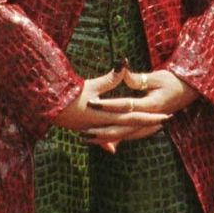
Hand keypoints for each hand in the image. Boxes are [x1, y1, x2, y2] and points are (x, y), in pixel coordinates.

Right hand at [50, 70, 170, 149]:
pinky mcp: (85, 130)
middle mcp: (102, 126)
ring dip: (134, 133)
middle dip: (147, 126)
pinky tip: (114, 149)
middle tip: (164, 123)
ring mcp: (93, 130)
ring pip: (119, 134)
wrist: (47, 105)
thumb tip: (124, 62)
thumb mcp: (92, 85)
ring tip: (147, 131)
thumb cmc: (69, 93)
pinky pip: (102, 138)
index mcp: (106, 116)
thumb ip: (110, 78)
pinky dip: (109, 142)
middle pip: (130, 128)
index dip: (150, 117)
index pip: (134, 117)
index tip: (166, 117)